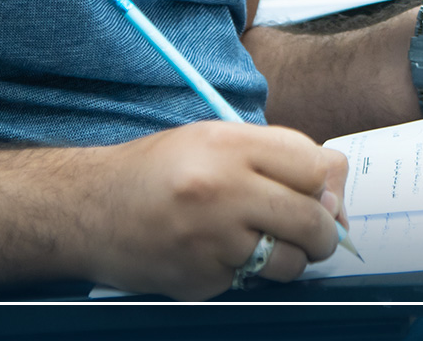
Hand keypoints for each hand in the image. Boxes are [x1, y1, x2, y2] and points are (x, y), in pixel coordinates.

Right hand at [77, 121, 347, 299]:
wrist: (88, 209)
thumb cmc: (157, 170)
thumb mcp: (213, 139)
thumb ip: (275, 156)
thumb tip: (334, 191)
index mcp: (229, 145)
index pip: (315, 168)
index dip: (327, 187)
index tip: (324, 197)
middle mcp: (222, 190)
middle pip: (312, 219)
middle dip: (323, 233)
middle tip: (314, 234)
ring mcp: (210, 240)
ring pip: (289, 261)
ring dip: (289, 258)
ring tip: (261, 243)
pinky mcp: (201, 279)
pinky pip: (250, 282)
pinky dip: (245, 272)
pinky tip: (217, 254)